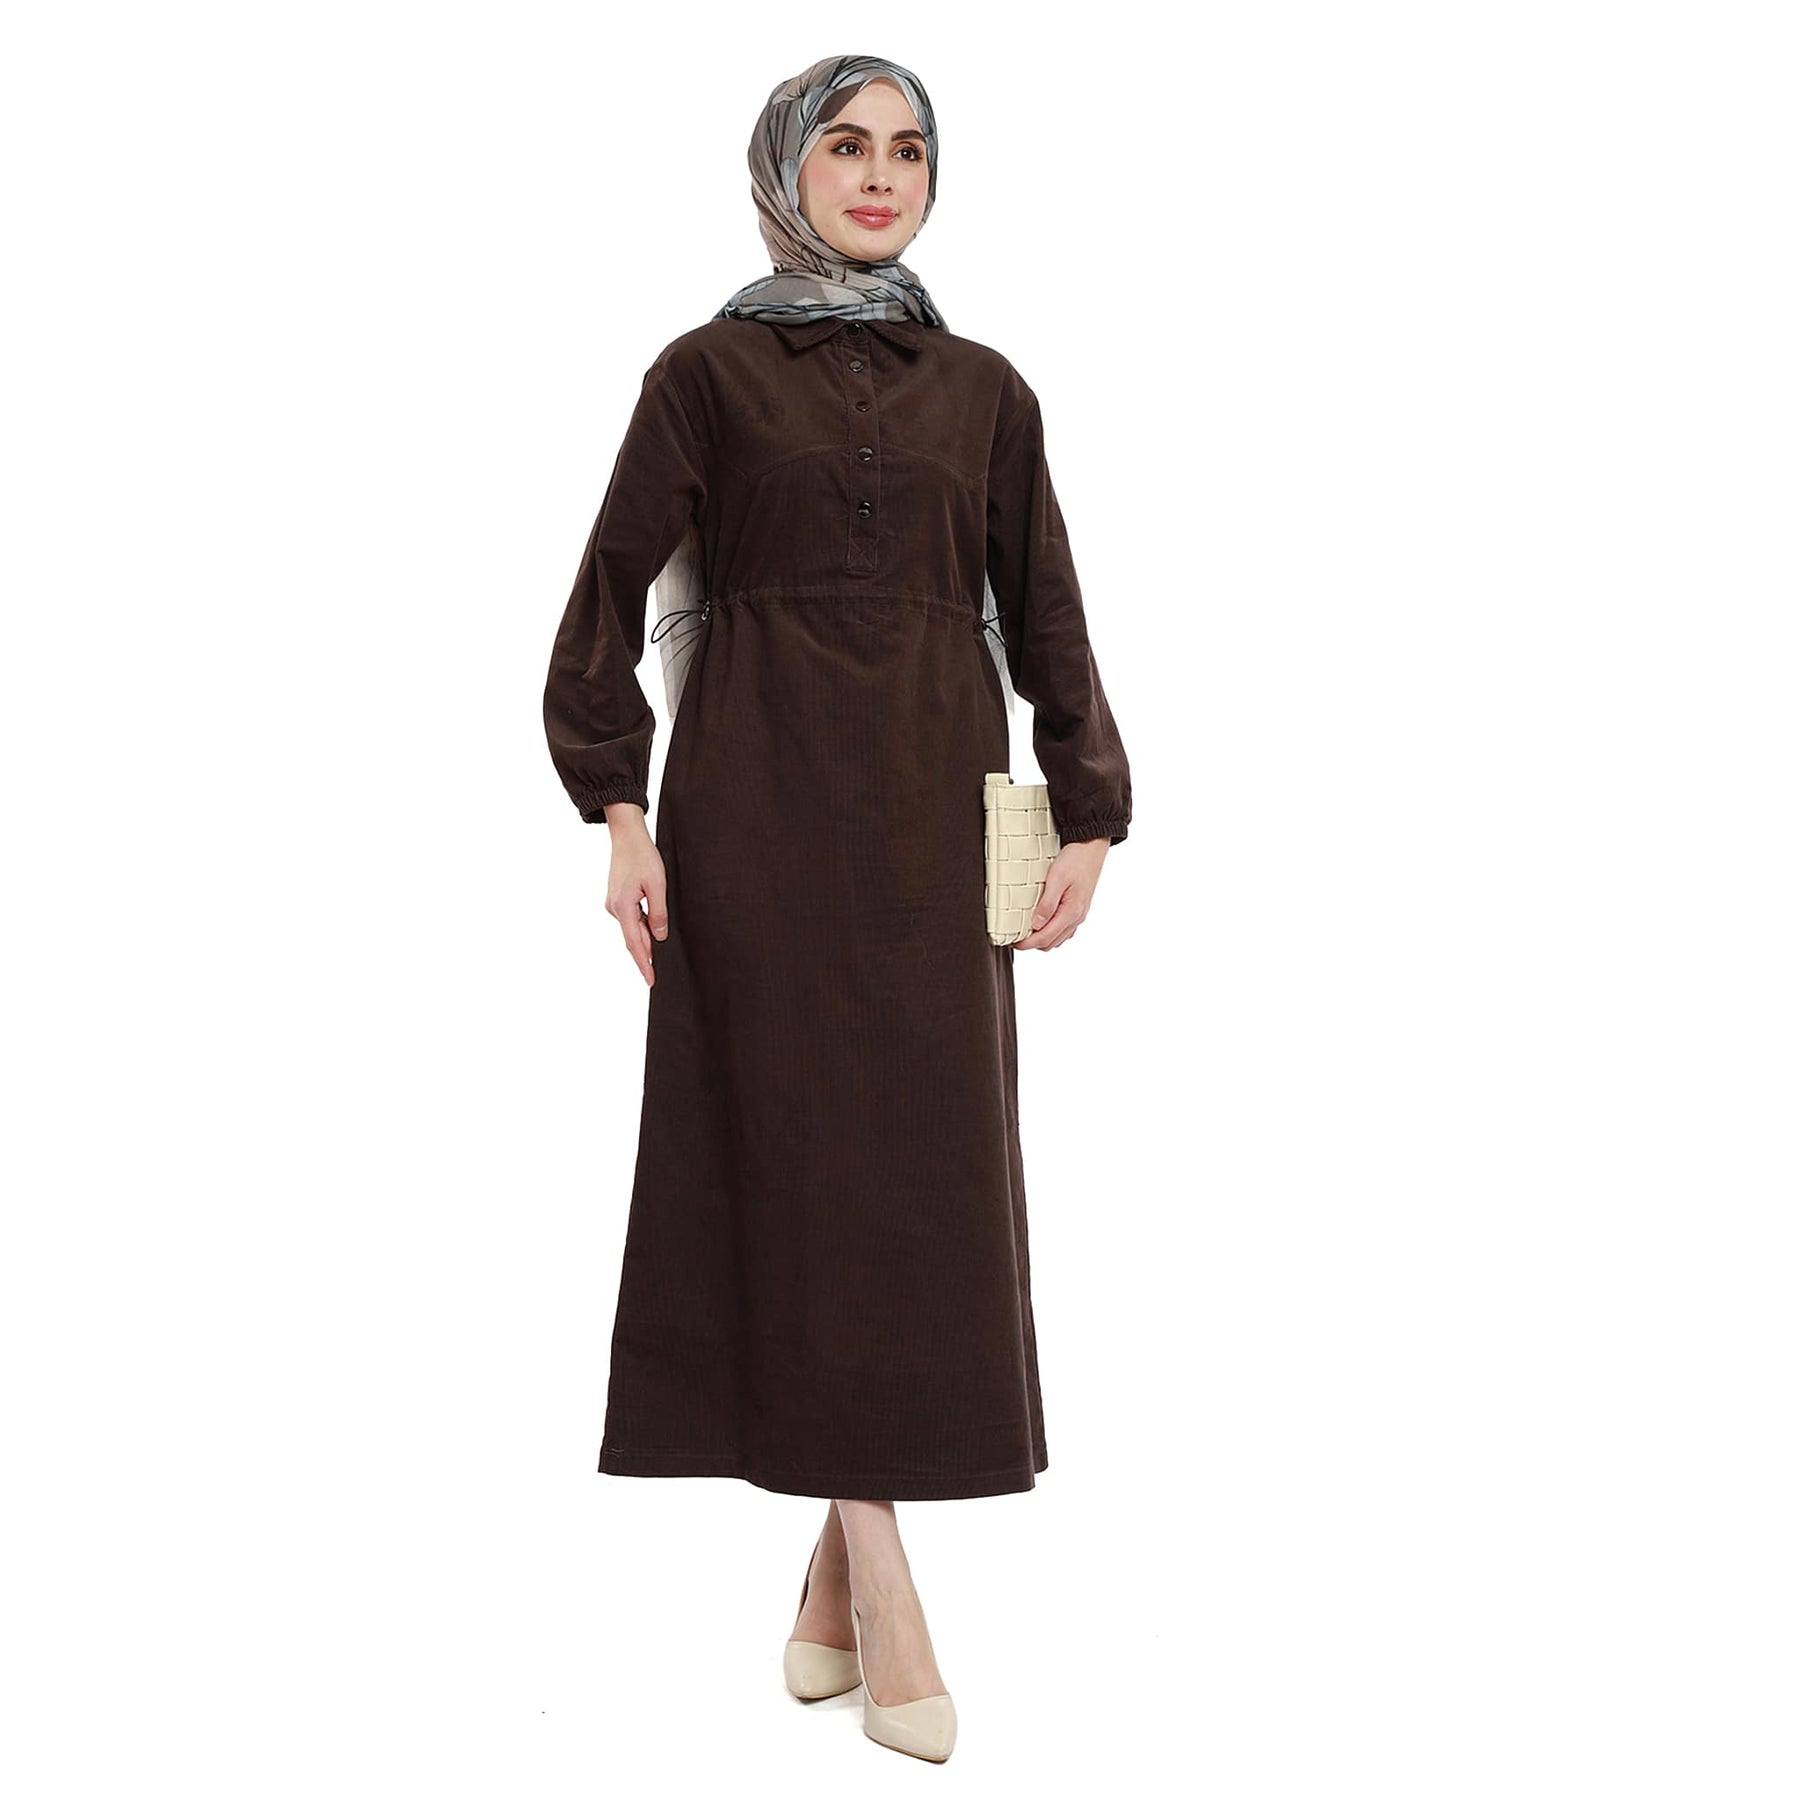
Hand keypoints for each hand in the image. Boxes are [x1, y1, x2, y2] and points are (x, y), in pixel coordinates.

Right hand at [601, 802, 668, 986]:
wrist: (627, 836)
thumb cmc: (643, 856)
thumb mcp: (658, 885)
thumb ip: (658, 913)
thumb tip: (659, 936)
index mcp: (623, 907)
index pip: (635, 944)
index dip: (644, 964)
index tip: (650, 980)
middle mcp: (614, 908)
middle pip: (633, 938)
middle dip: (646, 955)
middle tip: (659, 973)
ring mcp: (613, 904)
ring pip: (632, 929)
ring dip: (646, 938)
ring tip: (660, 948)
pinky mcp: (617, 899)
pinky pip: (631, 919)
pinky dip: (642, 926)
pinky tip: (653, 928)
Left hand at [1011, 838, 1109, 950]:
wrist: (1091, 848)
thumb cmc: (1075, 860)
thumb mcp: (1056, 879)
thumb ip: (1047, 904)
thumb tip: (1036, 925)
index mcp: (1071, 912)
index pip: (1046, 938)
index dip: (1027, 944)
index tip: (1014, 942)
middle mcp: (1077, 917)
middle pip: (1051, 943)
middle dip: (1032, 944)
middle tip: (1016, 936)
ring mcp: (1079, 915)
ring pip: (1058, 939)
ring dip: (1042, 939)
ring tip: (1026, 931)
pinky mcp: (1078, 909)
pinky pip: (1064, 930)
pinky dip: (1051, 932)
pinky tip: (1041, 924)